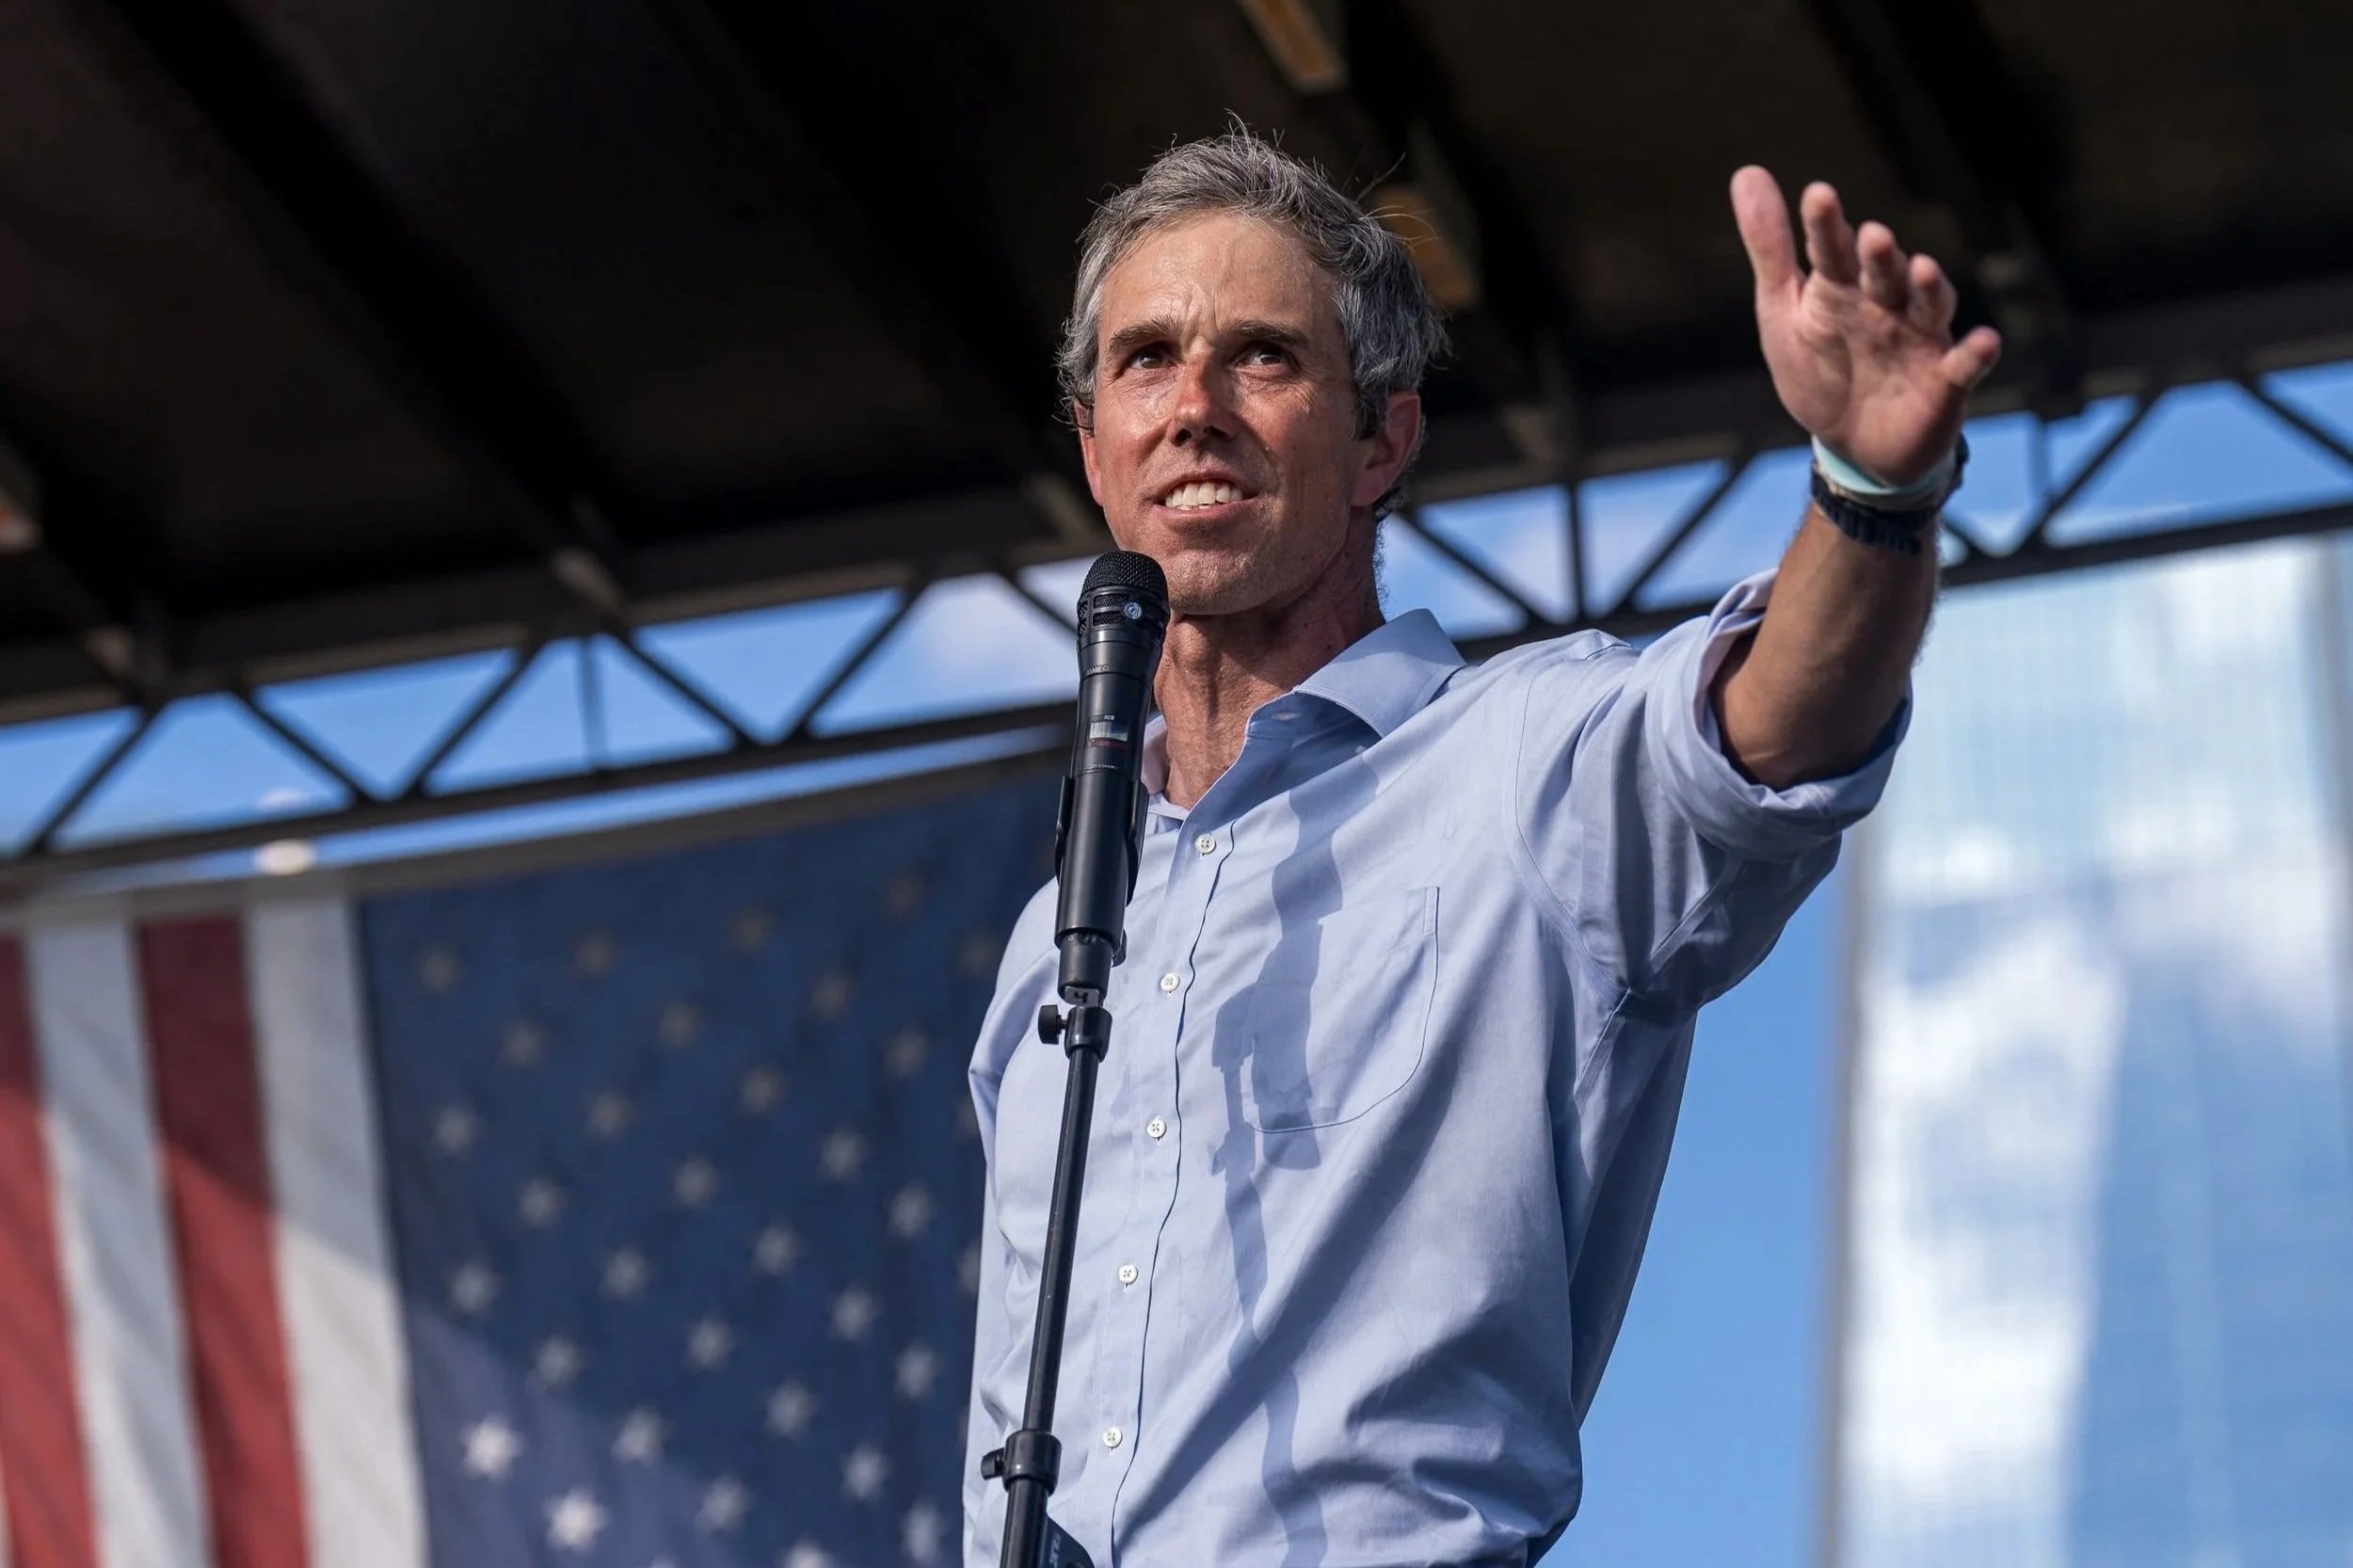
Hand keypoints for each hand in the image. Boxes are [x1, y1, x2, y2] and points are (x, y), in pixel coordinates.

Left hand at [1730, 166, 2001, 486]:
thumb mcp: (1783, 311)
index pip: (1833, 251)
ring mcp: (1920, 340)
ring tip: (1922, 269)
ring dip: (1930, 289)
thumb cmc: (1819, 368)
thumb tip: (1747, 172)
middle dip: (1881, 257)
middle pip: (1886, 274)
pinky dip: (1977, 354)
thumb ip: (1770, 248)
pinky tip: (1984, 342)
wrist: (1855, 446)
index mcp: (1841, 289)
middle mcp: (1886, 305)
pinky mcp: (1946, 381)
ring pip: (1930, 307)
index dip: (1826, 226)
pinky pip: (1966, 365)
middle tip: (1873, 235)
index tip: (1817, 196)